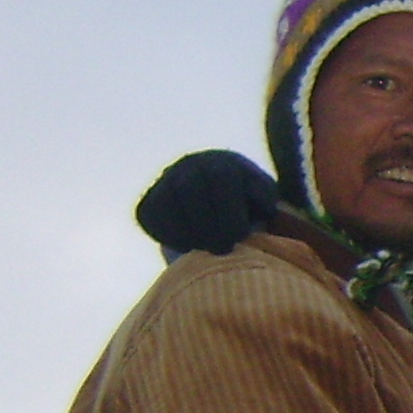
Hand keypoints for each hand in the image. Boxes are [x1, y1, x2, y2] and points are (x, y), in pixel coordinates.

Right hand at [135, 150, 278, 255]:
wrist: (219, 206)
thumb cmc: (248, 206)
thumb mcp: (264, 199)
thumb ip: (264, 198)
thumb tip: (259, 203)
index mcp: (222, 162)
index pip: (220, 178)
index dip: (229, 211)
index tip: (241, 236)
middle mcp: (189, 165)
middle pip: (190, 190)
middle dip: (207, 225)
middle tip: (223, 248)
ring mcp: (165, 182)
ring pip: (165, 203)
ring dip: (187, 232)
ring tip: (206, 249)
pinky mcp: (148, 202)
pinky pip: (149, 216)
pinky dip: (166, 234)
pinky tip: (187, 246)